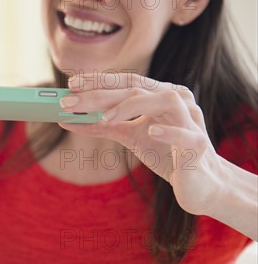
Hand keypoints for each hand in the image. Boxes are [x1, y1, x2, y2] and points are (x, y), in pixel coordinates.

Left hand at [57, 73, 224, 215]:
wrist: (197, 183)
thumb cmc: (165, 155)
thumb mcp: (130, 137)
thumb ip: (103, 127)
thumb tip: (67, 120)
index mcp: (160, 95)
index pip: (127, 81)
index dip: (99, 80)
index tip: (70, 83)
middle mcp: (177, 101)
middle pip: (138, 89)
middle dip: (101, 94)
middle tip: (69, 101)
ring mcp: (190, 121)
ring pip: (165, 101)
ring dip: (131, 107)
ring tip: (104, 118)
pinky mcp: (197, 145)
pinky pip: (185, 135)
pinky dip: (168, 132)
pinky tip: (150, 131)